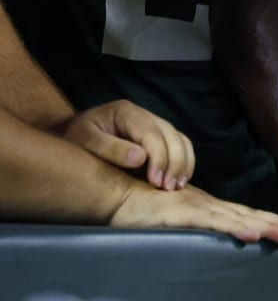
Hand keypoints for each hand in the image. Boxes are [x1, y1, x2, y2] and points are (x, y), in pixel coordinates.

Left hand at [58, 100, 194, 189]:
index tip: (156, 182)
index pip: (151, 133)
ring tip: (177, 187)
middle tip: (169, 189)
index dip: (159, 157)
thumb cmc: (75, 139)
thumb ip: (110, 148)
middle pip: (171, 135)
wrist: (71, 135)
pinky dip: (184, 162)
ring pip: (180, 139)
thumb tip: (140, 159)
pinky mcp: (157, 138)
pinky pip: (180, 146)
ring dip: (183, 163)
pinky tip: (179, 180)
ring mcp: (154, 124)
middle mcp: (145, 115)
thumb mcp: (84, 140)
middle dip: (174, 162)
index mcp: (126, 112)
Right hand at [110, 180, 277, 243]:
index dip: (272, 222)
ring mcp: (200, 208)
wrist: (118, 195)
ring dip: (269, 226)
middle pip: (252, 216)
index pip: (247, 216)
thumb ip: (194, 232)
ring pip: (242, 219)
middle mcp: (211, 206)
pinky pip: (215, 223)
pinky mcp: (185, 214)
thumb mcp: (175, 226)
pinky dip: (236, 228)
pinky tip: (253, 234)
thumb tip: (212, 246)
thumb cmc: (143, 212)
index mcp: (210, 209)